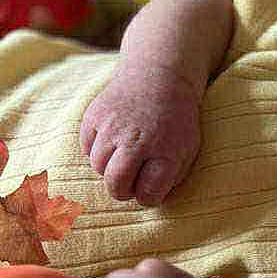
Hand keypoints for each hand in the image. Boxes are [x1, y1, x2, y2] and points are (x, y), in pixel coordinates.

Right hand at [80, 62, 201, 205]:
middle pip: (116, 184)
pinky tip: (113, 143)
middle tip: (129, 186)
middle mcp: (138, 141)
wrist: (159, 78)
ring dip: (109, 170)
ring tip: (123, 159)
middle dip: (122, 192)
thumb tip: (150, 198)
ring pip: (99, 168)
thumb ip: (173, 176)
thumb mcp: (189, 150)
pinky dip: (97, 152)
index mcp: (166, 152)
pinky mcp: (94, 116)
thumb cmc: (177, 122)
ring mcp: (112, 127)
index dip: (148, 198)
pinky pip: (87, 149)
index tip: (149, 190)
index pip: (148, 194)